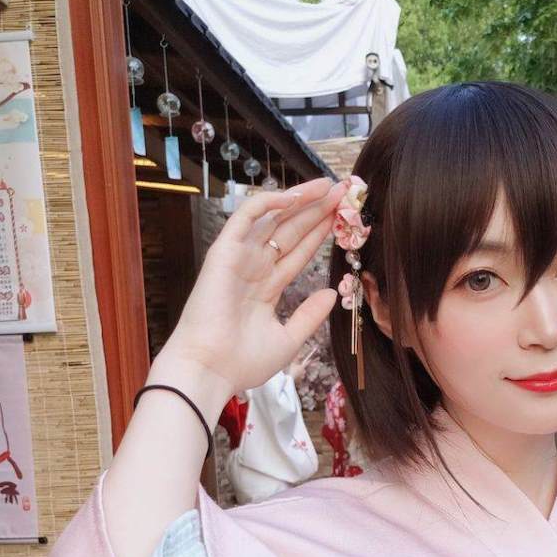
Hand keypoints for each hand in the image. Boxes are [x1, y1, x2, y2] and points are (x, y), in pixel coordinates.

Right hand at [161, 176, 349, 396]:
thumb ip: (309, 315)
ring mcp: (239, 258)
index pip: (297, 253)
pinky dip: (269, 203)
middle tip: (344, 193)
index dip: (319, 234)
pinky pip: (246, 217)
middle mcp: (253, 269)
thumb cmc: (242, 362)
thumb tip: (333, 293)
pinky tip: (297, 195)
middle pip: (290, 232)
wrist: (212, 370)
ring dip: (300, 201)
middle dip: (316, 212)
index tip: (343, 219)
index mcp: (265, 288)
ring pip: (273, 220)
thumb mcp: (288, 339)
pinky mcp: (224, 251)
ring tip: (329, 186)